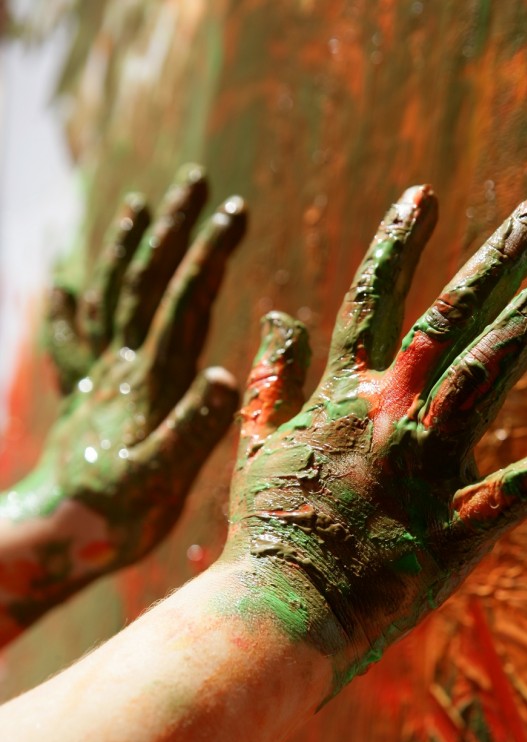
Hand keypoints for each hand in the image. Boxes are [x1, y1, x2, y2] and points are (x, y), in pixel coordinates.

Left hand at [0, 166, 244, 633]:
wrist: (56, 535)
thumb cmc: (114, 516)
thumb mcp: (158, 482)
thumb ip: (190, 432)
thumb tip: (224, 378)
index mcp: (147, 382)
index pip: (181, 305)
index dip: (207, 257)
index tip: (232, 213)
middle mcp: (121, 367)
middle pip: (144, 284)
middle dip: (173, 232)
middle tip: (196, 183)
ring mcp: (99, 376)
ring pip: (112, 297)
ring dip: (129, 249)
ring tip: (141, 205)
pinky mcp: (85, 392)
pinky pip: (77, 335)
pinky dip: (73, 302)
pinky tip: (64, 283)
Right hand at [224, 187, 526, 696]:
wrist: (276, 610)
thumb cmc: (264, 531)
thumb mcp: (254, 444)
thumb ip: (270, 378)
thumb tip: (279, 316)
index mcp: (341, 396)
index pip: (372, 298)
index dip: (399, 242)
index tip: (426, 194)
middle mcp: (388, 416)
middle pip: (449, 321)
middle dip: (496, 261)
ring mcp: (424, 469)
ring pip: (488, 378)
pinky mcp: (454, 529)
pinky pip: (516, 495)